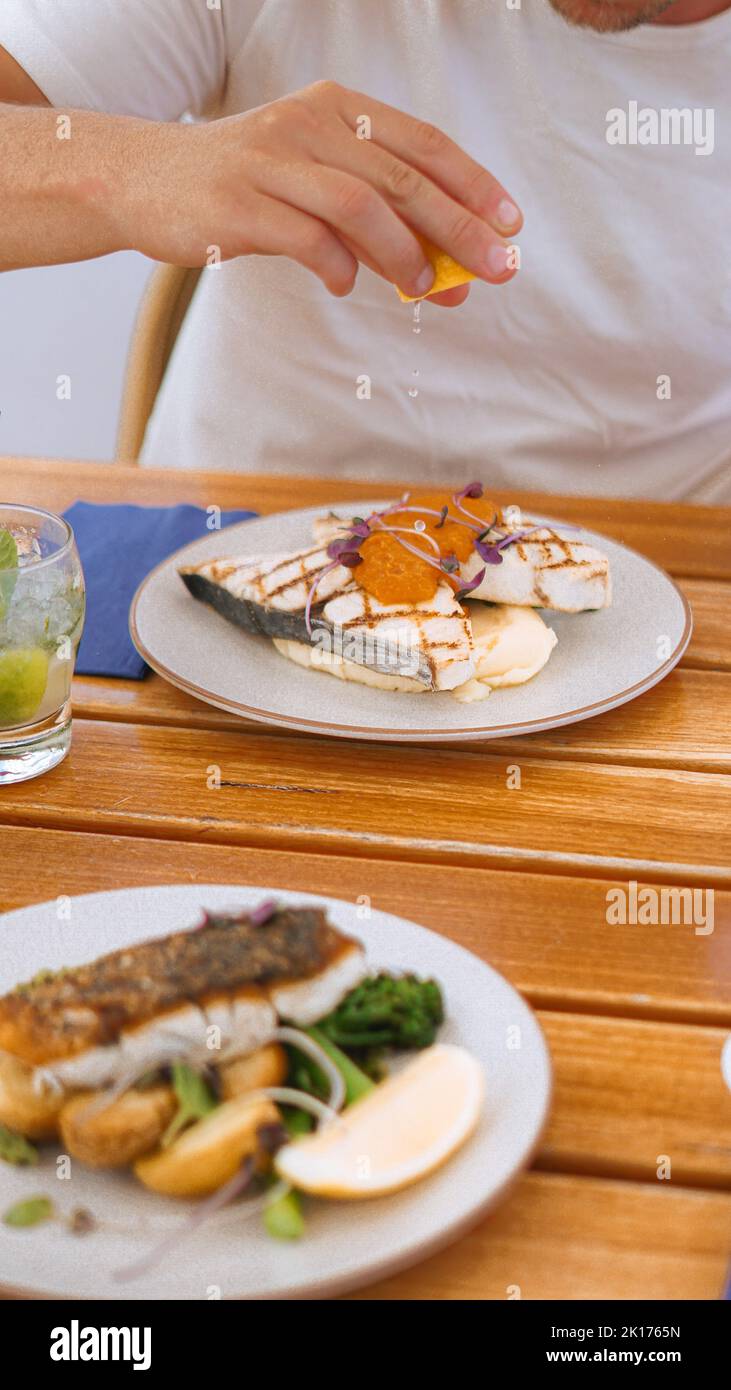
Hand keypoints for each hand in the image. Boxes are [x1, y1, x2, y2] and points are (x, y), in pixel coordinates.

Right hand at [128, 81, 521, 302]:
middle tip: (496, 269)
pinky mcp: (237, 204)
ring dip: (402, 252)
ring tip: (421, 288)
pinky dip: (336, 265)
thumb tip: (449, 278)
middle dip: (458, 227)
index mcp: (336, 108)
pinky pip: (304, 237)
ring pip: (358, 203)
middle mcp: (307, 124)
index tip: (511, 226)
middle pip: (402, 177)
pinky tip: (346, 283)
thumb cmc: (247, 189)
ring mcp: (269, 162)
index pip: (421, 143)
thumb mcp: (314, 187)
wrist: (146, 181)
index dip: (473, 184)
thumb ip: (377, 223)